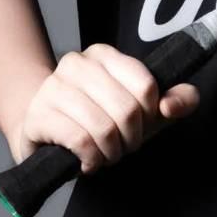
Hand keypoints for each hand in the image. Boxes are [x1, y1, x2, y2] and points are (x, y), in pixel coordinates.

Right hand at [8, 43, 200, 171]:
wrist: (45, 131)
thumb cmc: (99, 118)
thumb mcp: (144, 109)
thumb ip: (177, 100)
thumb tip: (171, 106)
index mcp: (104, 55)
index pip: (146, 85)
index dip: (150, 115)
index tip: (141, 125)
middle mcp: (77, 64)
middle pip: (127, 109)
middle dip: (132, 139)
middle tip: (123, 146)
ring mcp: (53, 88)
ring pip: (103, 127)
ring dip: (111, 153)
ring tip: (106, 155)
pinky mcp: (39, 115)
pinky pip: (80, 141)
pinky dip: (91, 159)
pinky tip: (88, 162)